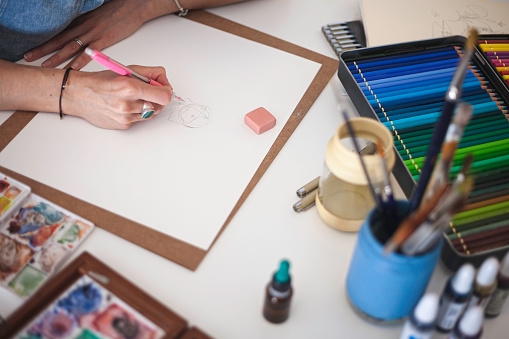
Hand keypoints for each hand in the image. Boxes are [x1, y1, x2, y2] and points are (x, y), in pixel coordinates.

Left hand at [24, 0, 155, 68]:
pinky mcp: (105, 39)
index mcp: (79, 22)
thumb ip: (85, 27)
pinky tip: (74, 67)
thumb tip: (78, 39)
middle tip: (29, 58)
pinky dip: (82, 60)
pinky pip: (91, 51)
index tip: (31, 50)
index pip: (57, 34)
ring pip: (70, 47)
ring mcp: (93, 34)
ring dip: (57, 57)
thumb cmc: (116, 12)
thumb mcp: (94, 17)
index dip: (43, 42)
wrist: (131, 6)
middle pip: (58, 40)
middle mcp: (83, 27)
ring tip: (46, 66)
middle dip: (42, 50)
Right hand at [62, 65, 172, 128]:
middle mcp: (128, 104)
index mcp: (130, 87)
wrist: (78, 94)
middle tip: (148, 92)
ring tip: (133, 98)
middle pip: (160, 106)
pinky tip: (124, 106)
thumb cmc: (100, 81)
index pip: (164, 96)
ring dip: (147, 106)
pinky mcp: (123, 126)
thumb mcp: (125, 70)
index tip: (164, 88)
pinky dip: (136, 113)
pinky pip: (139, 120)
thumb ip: (149, 73)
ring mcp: (126, 117)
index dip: (167, 91)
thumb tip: (164, 80)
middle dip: (157, 98)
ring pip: (150, 113)